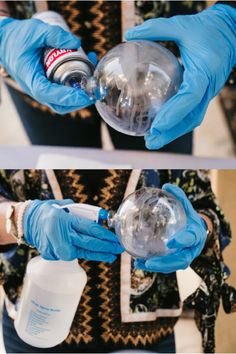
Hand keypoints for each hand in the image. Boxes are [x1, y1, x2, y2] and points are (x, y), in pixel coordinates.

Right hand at [0, 18, 96, 113]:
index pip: (50, 95)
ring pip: (64, 102)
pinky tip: (87, 67)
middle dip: (79, 101)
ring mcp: (43, 89)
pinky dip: (77, 86)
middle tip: (95, 90)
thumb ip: (54, 35)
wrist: (6, 42)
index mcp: (31, 80)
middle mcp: (37, 89)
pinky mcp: (48, 86)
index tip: (84, 95)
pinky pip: (64, 92)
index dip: (68, 98)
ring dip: (81, 94)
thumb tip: (76, 42)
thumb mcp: (34, 31)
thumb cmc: (17, 38)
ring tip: (93, 76)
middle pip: (61, 105)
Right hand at [23, 199, 123, 261]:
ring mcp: (56, 248)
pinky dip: (84, 254)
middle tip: (118, 248)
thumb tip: (100, 217)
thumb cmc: (49, 211)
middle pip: (88, 244)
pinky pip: (73, 255)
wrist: (29, 222)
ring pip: (82, 253)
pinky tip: (96, 255)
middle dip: (106, 247)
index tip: (115, 238)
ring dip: (99, 255)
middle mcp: (61, 235)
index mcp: (65, 220)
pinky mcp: (53, 256)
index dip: (104, 235)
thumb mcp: (65, 206)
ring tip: (111, 255)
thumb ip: (82, 212)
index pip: (89, 229)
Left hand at [125, 4, 235, 148]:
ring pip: (193, 118)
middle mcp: (209, 86)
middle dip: (171, 132)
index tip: (156, 126)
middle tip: (151, 142)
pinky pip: (193, 112)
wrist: (231, 31)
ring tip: (154, 140)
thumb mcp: (181, 25)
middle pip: (191, 117)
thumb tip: (129, 35)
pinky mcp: (206, 93)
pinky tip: (163, 125)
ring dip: (174, 131)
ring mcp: (209, 92)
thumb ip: (155, 29)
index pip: (189, 98)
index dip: (173, 114)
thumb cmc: (207, 28)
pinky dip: (178, 122)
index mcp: (204, 71)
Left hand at [135, 184, 206, 272]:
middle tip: (150, 262)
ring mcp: (184, 257)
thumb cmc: (189, 217)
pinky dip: (152, 266)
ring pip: (172, 266)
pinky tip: (138, 263)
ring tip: (141, 264)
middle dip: (165, 263)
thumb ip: (178, 196)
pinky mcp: (175, 261)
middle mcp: (191, 249)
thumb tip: (166, 186)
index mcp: (196, 235)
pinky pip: (165, 266)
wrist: (195, 231)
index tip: (169, 242)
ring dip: (157, 267)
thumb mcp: (186, 206)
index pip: (190, 239)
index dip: (181, 241)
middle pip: (181, 260)